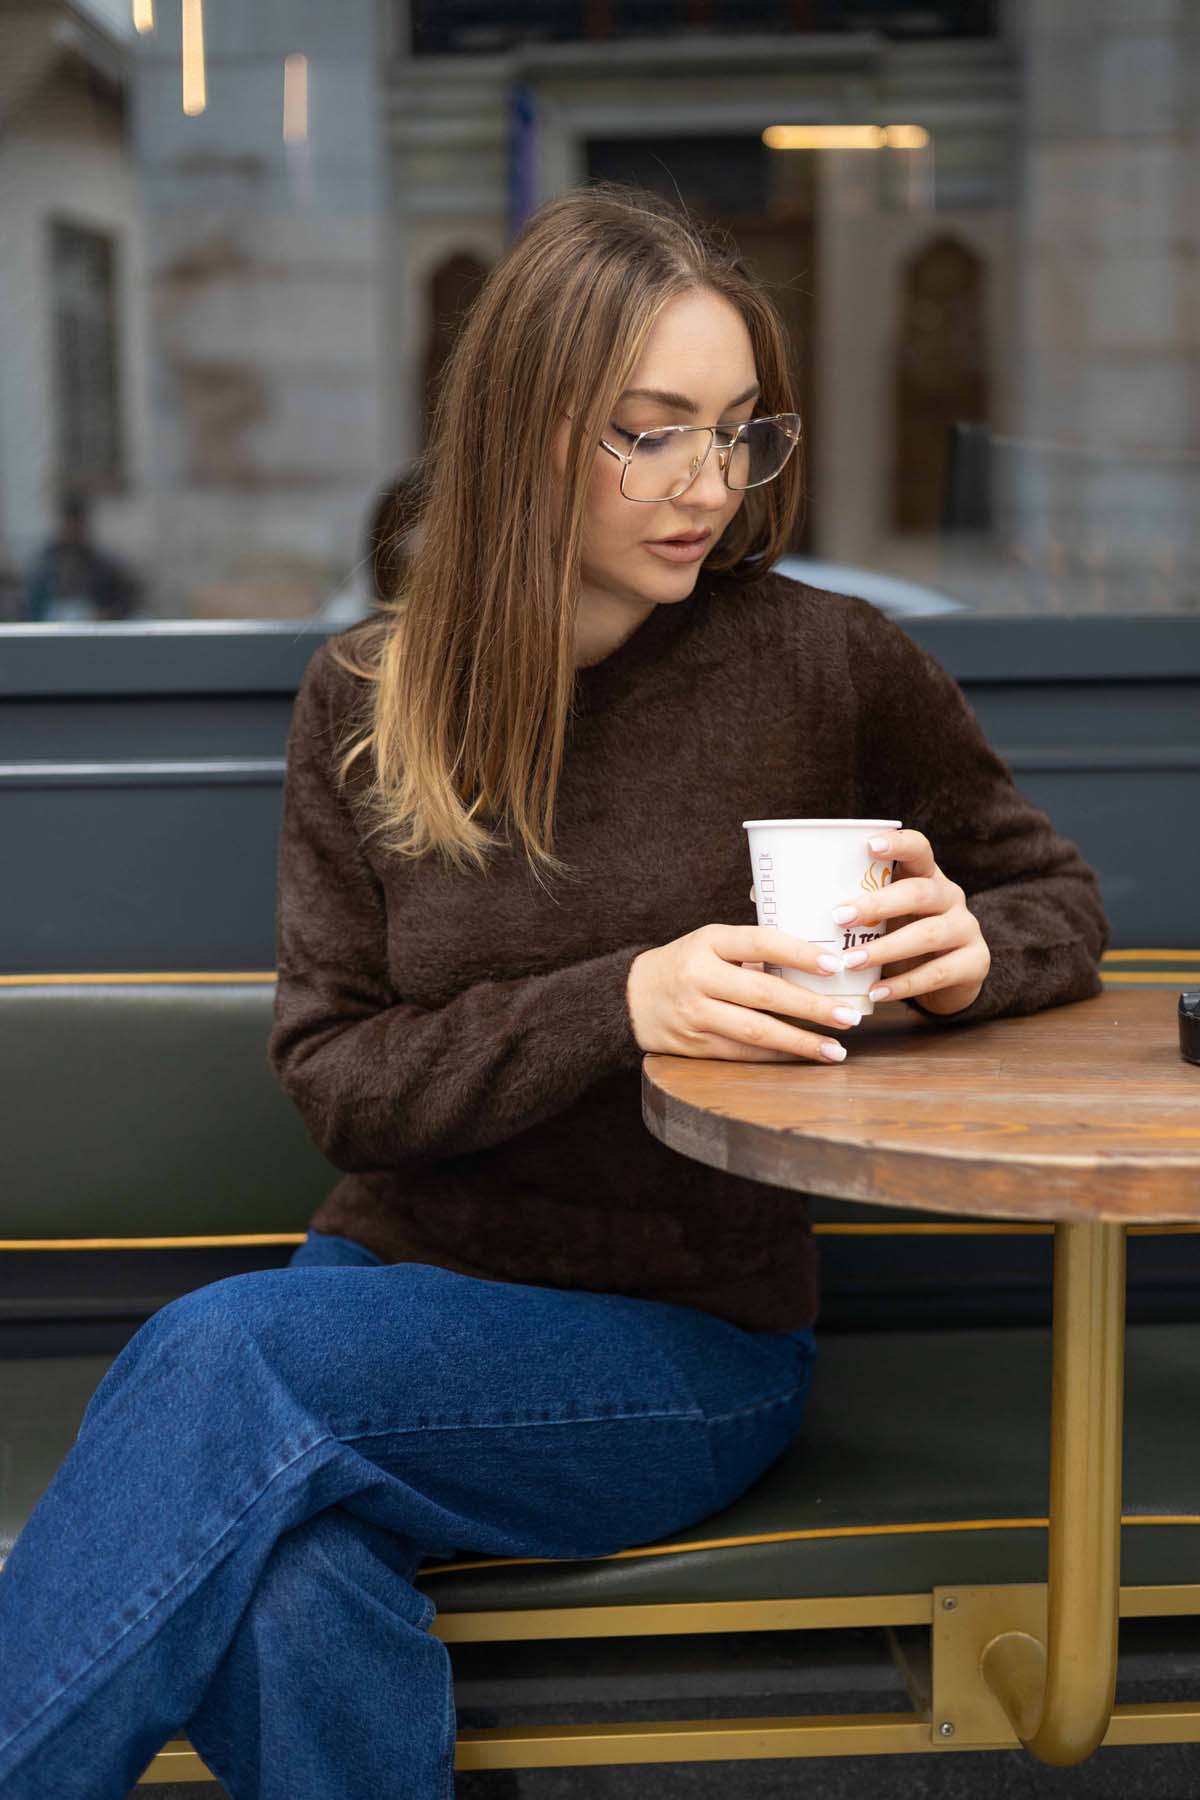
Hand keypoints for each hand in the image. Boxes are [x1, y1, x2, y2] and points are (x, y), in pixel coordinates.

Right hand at [627, 924, 867, 1063]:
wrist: (630, 998)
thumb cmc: (686, 964)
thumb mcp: (712, 943)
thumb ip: (754, 951)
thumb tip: (819, 961)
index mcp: (708, 942)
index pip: (761, 942)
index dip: (800, 953)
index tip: (835, 966)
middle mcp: (699, 977)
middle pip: (764, 994)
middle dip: (812, 1007)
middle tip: (850, 1016)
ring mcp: (694, 1014)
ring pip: (756, 1031)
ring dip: (801, 1042)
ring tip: (837, 1049)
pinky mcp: (693, 1045)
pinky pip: (743, 1053)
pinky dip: (777, 1056)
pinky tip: (804, 1057)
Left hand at [825, 827, 990, 1014]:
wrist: (950, 979)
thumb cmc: (901, 936)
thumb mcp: (881, 917)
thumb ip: (847, 906)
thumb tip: (768, 898)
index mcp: (926, 876)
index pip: (919, 849)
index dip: (898, 843)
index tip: (868, 844)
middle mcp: (950, 896)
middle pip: (920, 892)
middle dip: (878, 904)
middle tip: (839, 917)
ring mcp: (966, 929)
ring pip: (929, 933)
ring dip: (886, 949)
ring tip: (850, 962)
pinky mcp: (975, 962)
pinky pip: (938, 972)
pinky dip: (905, 985)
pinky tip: (876, 993)